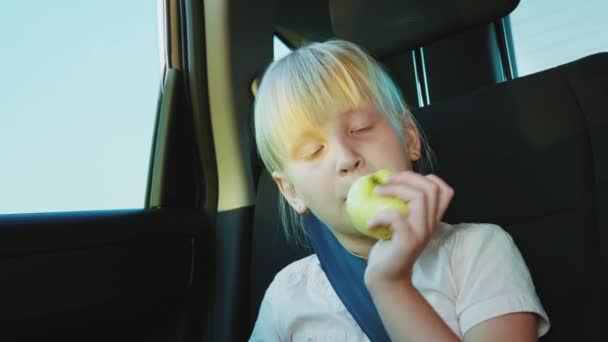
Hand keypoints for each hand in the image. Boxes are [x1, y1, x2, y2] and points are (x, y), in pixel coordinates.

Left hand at [364, 172, 453, 288]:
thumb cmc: (389, 248)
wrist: (386, 278)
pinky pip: (397, 217)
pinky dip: (381, 215)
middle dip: (408, 177)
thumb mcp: (398, 225)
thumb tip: (382, 181)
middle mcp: (431, 224)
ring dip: (394, 189)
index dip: (428, 178)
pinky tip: (370, 223)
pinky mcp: (409, 241)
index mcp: (431, 219)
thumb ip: (400, 207)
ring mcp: (422, 233)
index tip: (403, 178)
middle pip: (431, 189)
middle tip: (385, 179)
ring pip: (419, 198)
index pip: (445, 191)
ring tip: (376, 192)